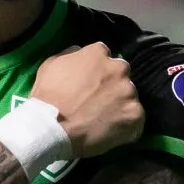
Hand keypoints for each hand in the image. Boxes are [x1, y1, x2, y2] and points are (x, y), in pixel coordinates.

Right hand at [30, 43, 144, 157]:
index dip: (96, 69)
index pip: (103, 55)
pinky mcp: (136, 115)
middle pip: (120, 73)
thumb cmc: (47, 96)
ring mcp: (129, 92)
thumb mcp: (51, 64)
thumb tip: (81, 53)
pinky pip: (135, 119)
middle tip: (98, 99)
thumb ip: (71, 55)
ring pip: (128, 96)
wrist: (52, 128)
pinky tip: (111, 130)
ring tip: (103, 118)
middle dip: (112, 83)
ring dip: (119, 103)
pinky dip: (126, 124)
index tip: (90, 80)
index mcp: (98, 53)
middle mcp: (118, 68)